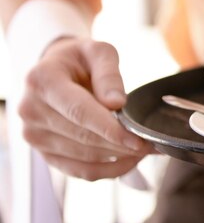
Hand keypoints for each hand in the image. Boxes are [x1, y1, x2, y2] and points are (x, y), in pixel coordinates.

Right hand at [18, 37, 151, 180]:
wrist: (57, 69)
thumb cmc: (81, 59)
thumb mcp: (99, 51)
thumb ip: (109, 74)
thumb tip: (116, 103)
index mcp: (42, 81)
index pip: (79, 112)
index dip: (110, 129)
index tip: (138, 139)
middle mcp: (31, 110)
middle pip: (83, 138)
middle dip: (122, 145)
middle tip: (153, 144)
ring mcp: (34, 135)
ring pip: (84, 157)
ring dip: (119, 158)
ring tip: (146, 149)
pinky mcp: (44, 153)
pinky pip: (80, 171)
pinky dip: (109, 170)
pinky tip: (130, 160)